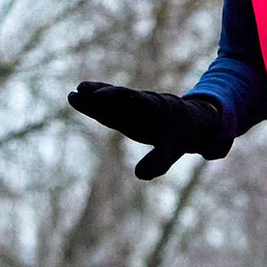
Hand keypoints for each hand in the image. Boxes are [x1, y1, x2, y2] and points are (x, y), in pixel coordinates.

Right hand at [68, 81, 229, 179]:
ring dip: (92, 97)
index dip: (117, 97)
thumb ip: (158, 160)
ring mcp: (130, 108)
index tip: (100, 96)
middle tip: (80, 92)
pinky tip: (79, 98)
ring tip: (74, 95)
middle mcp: (139, 104)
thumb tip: (140, 175)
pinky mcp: (124, 113)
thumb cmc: (182, 134)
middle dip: (100, 94)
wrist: (191, 123)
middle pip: (116, 97)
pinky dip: (95, 103)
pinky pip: (107, 107)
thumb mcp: (173, 149)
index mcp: (153, 108)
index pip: (133, 100)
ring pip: (109, 101)